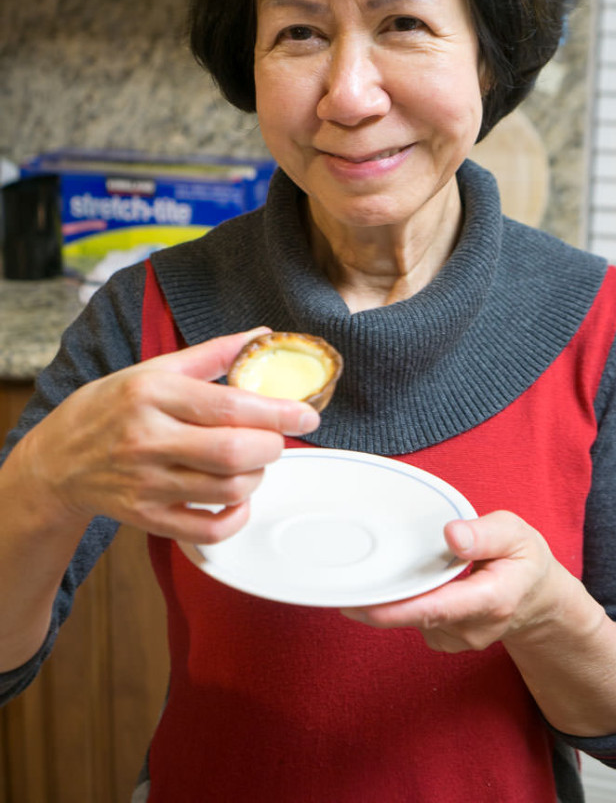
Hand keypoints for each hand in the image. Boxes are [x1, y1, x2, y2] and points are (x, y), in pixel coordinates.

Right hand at [11, 330, 320, 543]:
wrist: (57, 459)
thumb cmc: (110, 408)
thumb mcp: (154, 369)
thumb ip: (212, 354)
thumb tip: (261, 335)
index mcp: (152, 394)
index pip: (229, 406)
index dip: (278, 412)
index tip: (307, 415)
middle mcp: (147, 439)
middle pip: (233, 452)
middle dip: (271, 447)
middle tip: (276, 439)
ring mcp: (145, 483)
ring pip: (227, 490)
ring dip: (256, 477)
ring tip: (252, 462)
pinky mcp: (145, 518)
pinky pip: (206, 531)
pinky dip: (235, 517)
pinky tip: (236, 498)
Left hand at [342, 511, 563, 652]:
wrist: (537, 599)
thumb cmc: (523, 560)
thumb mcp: (515, 534)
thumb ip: (485, 534)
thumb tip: (451, 534)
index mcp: (493, 599)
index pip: (438, 608)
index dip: (398, 609)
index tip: (362, 604)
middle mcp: (473, 627)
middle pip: (416, 616)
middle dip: (377, 604)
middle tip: (340, 586)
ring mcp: (459, 639)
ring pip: (412, 618)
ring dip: (393, 597)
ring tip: (389, 567)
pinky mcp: (445, 640)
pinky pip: (414, 621)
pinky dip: (403, 602)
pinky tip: (410, 582)